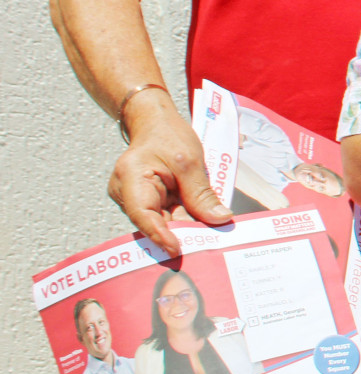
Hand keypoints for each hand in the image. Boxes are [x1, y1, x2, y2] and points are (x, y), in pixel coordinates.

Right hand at [111, 92, 232, 255]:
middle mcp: (127, 193)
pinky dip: (185, 220)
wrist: (155, 123)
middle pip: (154, 222)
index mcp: (131, 178)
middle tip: (204, 250)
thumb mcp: (189, 162)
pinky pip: (168, 216)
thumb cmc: (167, 135)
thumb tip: (219, 219)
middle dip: (180, 235)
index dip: (159, 235)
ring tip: (210, 240)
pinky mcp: (150, 201)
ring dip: (185, 229)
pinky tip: (204, 229)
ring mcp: (137, 198)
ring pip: (164, 221)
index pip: (142, 214)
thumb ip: (201, 193)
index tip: (176, 249)